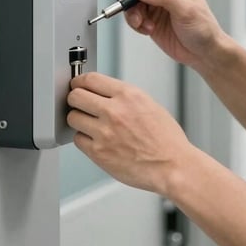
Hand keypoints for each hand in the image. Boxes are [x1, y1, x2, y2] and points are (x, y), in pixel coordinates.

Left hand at [67, 71, 191, 194]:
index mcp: (128, 95)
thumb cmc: (166, 139)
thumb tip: (102, 93)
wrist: (172, 166)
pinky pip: (78, 139)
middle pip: (75, 96)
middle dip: (76, 99)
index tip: (78, 85)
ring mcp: (104, 132)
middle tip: (80, 104)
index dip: (80, 81)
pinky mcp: (98, 153)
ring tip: (90, 124)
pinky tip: (96, 140)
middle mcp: (114, 111)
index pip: (90, 79)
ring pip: (73, 118)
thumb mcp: (148, 104)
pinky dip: (84, 139)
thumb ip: (123, 97)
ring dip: (79, 120)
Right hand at [119, 0, 225, 68]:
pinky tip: (147, 30)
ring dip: (132, 13)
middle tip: (130, 8)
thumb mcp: (186, 10)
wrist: (203, 53)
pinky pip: (133, 15)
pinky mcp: (149, 18)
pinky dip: (135, 23)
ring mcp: (155, 3)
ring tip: (142, 24)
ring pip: (132, 0)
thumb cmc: (204, 29)